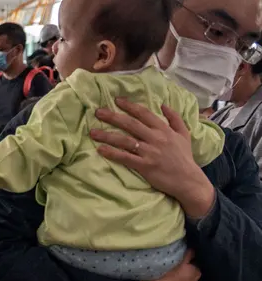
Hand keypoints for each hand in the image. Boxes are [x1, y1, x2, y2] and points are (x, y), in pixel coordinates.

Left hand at [90, 99, 214, 216]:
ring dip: (107, 135)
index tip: (117, 100)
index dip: (130, 106)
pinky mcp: (145, 166)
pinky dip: (112, 153)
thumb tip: (163, 104)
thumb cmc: (184, 157)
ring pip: (125, 140)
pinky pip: (125, 158)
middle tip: (98, 112)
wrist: (188, 179)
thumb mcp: (184, 134)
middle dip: (113, 117)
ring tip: (92, 132)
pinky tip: (100, 149)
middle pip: (131, 124)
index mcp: (164, 129)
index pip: (144, 114)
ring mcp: (149, 152)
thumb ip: (175, 118)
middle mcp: (156, 138)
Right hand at [139, 251, 199, 280]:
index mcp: (194, 272)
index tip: (184, 263)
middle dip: (189, 275)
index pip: (197, 265)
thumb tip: (194, 250)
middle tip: (178, 273)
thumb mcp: (176, 262)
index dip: (191, 263)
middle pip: (194, 277)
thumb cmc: (163, 276)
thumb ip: (188, 255)